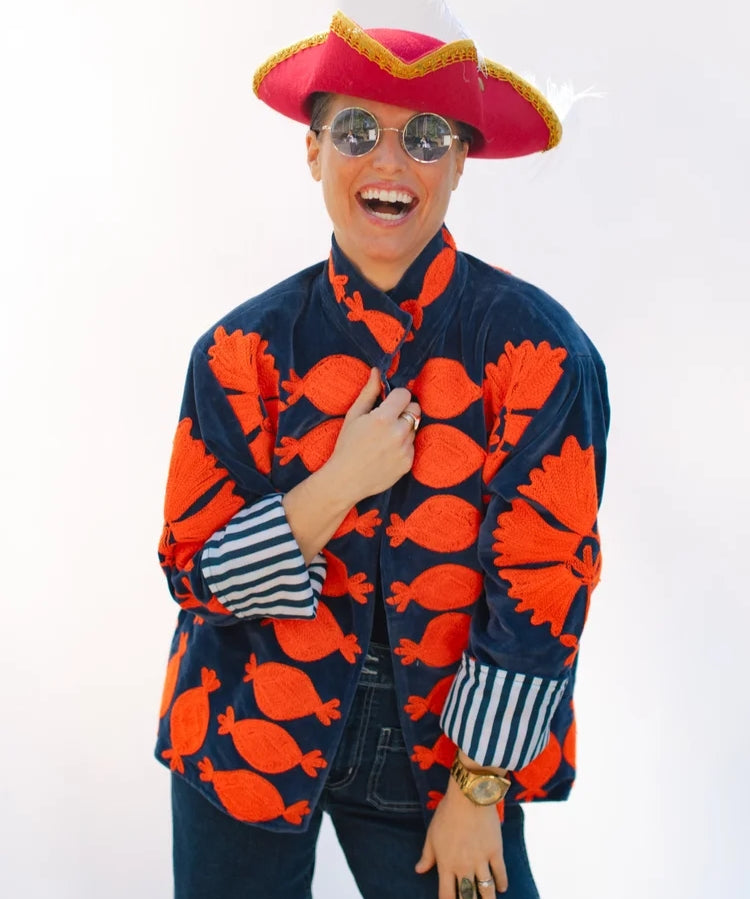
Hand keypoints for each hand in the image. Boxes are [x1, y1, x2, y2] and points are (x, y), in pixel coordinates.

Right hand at [325, 367, 420, 504]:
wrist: (346, 480)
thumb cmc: (346, 445)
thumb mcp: (354, 416)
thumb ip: (368, 392)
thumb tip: (377, 371)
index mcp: (383, 418)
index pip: (405, 394)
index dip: (397, 396)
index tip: (388, 402)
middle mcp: (398, 433)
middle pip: (415, 409)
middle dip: (405, 409)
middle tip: (390, 418)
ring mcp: (406, 449)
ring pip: (414, 428)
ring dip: (404, 428)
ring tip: (385, 438)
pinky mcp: (409, 463)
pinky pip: (412, 446)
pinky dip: (403, 446)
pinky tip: (387, 452)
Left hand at [415, 776, 507, 897]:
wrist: (469, 796)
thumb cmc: (447, 813)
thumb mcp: (432, 834)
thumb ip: (427, 855)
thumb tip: (419, 870)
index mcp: (446, 864)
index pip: (446, 895)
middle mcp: (464, 867)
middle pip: (468, 896)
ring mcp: (481, 860)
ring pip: (486, 891)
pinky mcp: (495, 851)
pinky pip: (500, 873)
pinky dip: (502, 883)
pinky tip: (502, 889)